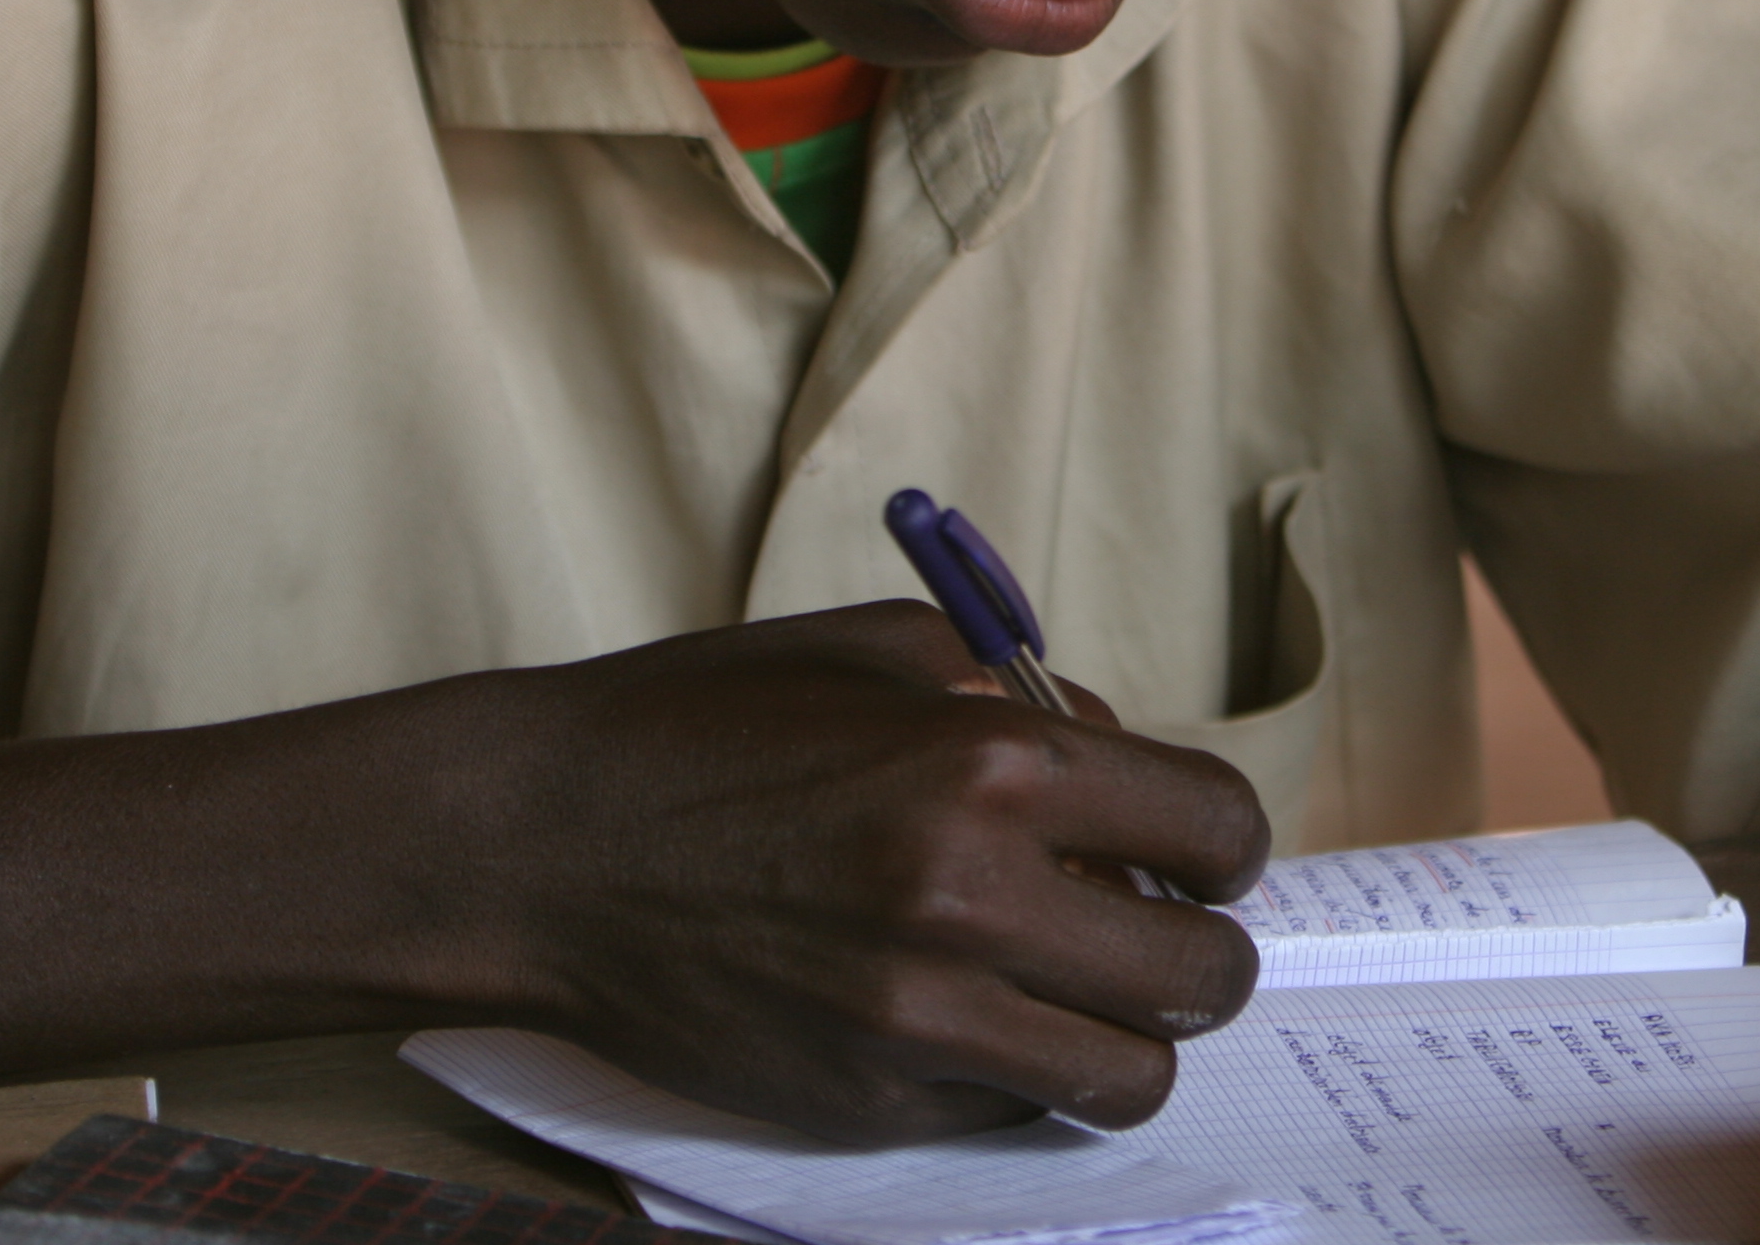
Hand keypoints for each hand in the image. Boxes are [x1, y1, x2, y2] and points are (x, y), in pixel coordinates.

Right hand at [435, 601, 1270, 1144]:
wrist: (541, 844)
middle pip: (1203, 975)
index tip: (1190, 848)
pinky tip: (962, 1011)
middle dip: (1199, 948)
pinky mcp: (867, 1099)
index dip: (1219, 841)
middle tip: (1149, 925)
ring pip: (1130, 1076)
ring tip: (1071, 988)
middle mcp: (969, 896)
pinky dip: (1015, 1070)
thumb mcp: (877, 649)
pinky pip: (1015, 1111)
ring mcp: (918, 1016)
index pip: (1215, 828)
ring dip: (1124, 1034)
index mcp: (986, 762)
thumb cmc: (702, 726)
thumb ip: (1022, 697)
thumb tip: (1121, 763)